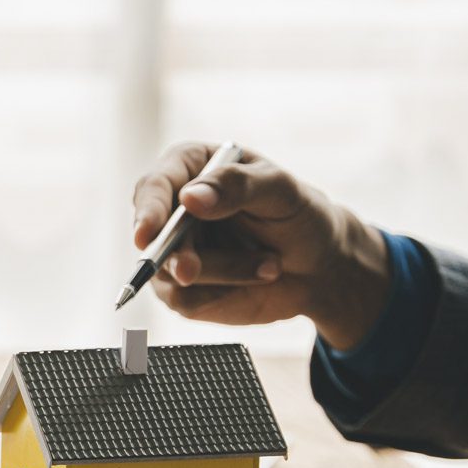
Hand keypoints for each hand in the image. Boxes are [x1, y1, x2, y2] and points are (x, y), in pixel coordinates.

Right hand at [131, 141, 392, 349]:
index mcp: (190, 169)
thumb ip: (237, 186)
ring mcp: (176, 251)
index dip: (147, 211)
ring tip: (271, 263)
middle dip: (175, 254)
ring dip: (225, 272)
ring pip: (171, 271)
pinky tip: (257, 275)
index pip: (153, 187)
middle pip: (151, 234)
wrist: (320, 266)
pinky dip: (225, 292)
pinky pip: (185, 299)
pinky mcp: (183, 289)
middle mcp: (175, 209)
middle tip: (191, 271)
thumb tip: (189, 199)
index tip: (147, 234)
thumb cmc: (300, 216)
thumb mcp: (281, 190)